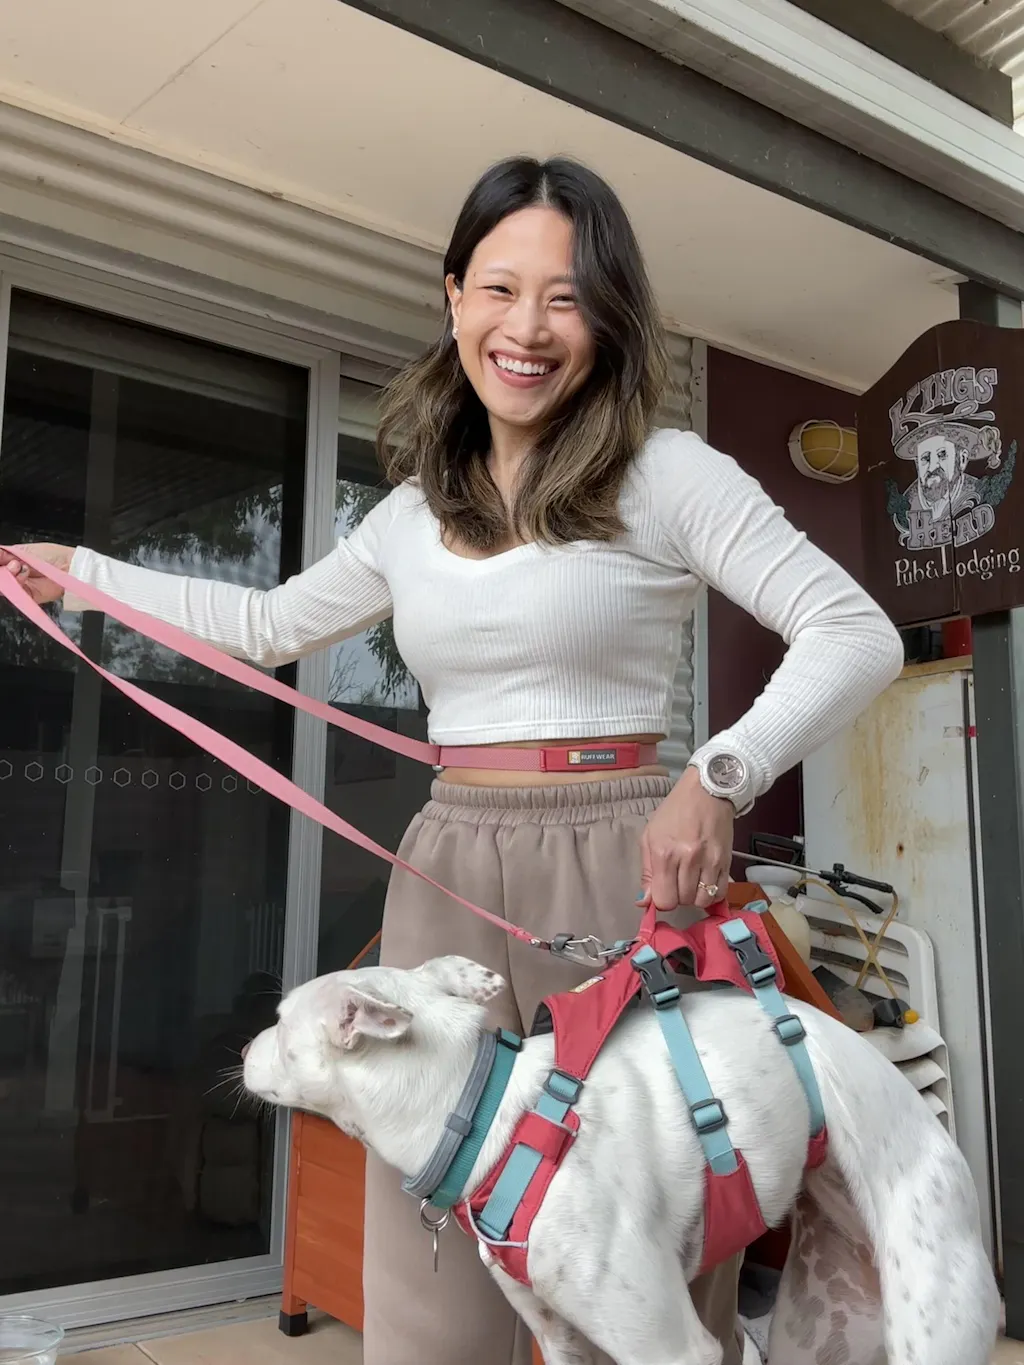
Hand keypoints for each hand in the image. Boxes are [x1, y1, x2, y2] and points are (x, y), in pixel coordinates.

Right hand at [0, 543, 73, 604]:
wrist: (69, 565)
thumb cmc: (52, 555)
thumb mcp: (23, 550)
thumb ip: (4, 554)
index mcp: (10, 562)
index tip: (1, 559)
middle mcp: (13, 575)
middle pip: (0, 577)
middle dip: (2, 570)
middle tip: (13, 563)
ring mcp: (20, 586)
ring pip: (4, 586)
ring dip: (9, 575)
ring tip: (19, 566)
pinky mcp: (28, 596)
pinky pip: (15, 594)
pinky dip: (17, 583)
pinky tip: (24, 575)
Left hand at [639, 767, 734, 911]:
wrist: (707, 791)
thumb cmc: (674, 812)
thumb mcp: (650, 836)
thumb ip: (647, 872)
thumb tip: (644, 902)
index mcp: (664, 853)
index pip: (664, 899)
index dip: (661, 900)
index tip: (663, 890)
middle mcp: (687, 859)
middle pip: (683, 901)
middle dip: (678, 896)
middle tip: (677, 881)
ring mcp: (710, 861)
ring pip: (702, 901)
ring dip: (695, 896)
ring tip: (692, 882)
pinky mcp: (727, 861)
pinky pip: (721, 893)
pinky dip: (712, 894)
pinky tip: (705, 883)